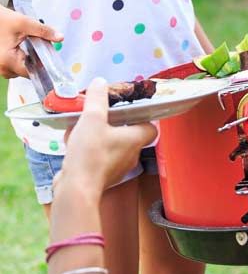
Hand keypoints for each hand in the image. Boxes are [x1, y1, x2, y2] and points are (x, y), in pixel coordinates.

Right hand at [0, 5, 62, 77]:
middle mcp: (2, 68)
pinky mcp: (0, 62)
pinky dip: (20, 57)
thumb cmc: (1, 19)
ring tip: (29, 44)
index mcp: (7, 61)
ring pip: (20, 68)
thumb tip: (60, 37)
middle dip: (36, 60)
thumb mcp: (24, 23)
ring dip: (28, 59)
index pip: (31, 72)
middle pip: (27, 71)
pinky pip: (14, 65)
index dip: (43, 65)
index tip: (50, 56)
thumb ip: (43, 31)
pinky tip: (22, 46)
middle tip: (40, 45)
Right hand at [57, 78, 156, 197]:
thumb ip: (97, 98)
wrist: (75, 191)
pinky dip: (85, 148)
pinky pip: (96, 156)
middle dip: (110, 123)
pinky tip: (70, 143)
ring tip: (79, 128)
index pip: (151, 127)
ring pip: (108, 144)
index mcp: (135, 140)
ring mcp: (115, 168)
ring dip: (94, 134)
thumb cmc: (90, 154)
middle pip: (126, 134)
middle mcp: (130, 155)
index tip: (128, 108)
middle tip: (97, 115)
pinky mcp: (100, 176)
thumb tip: (100, 82)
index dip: (142, 116)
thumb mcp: (92, 118)